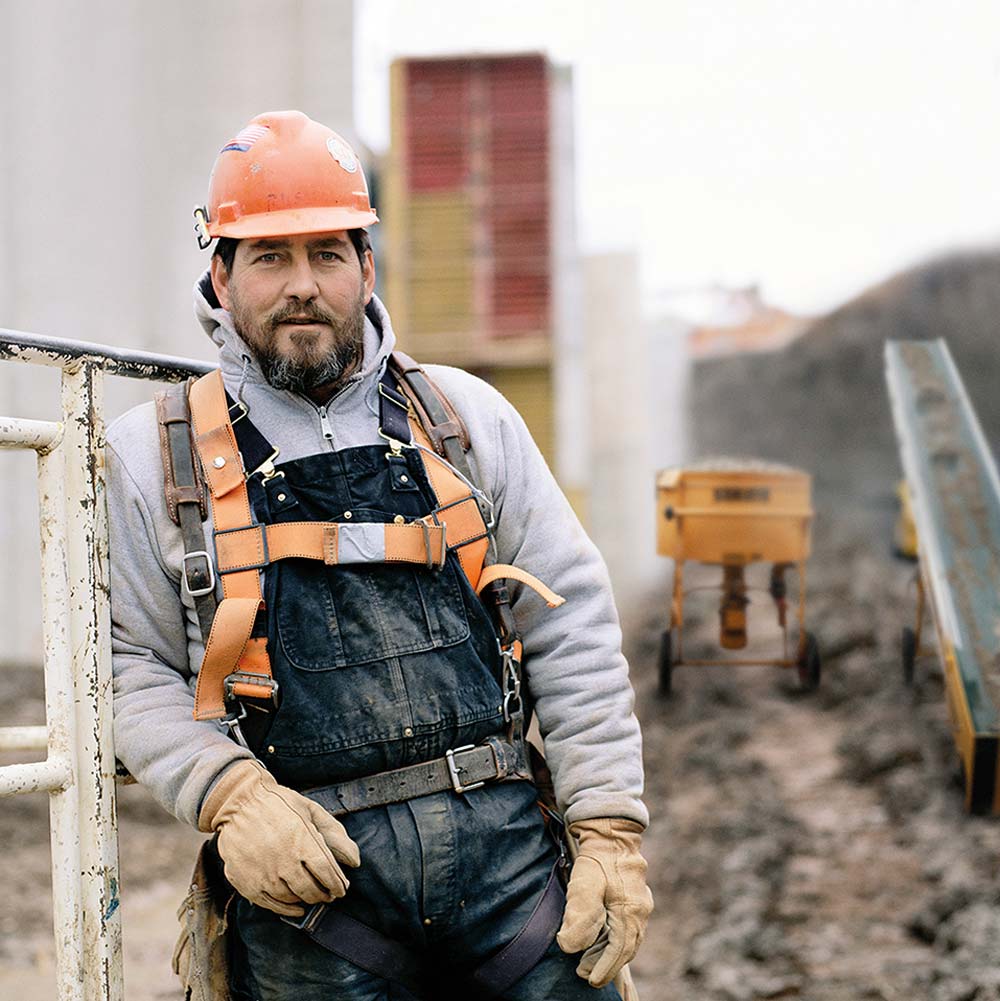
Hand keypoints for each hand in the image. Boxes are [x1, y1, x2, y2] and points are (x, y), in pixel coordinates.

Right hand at [198, 759, 359, 916]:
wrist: (238, 803)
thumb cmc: (279, 804)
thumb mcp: (311, 810)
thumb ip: (335, 835)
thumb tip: (355, 861)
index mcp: (302, 841)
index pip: (328, 874)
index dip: (337, 884)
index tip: (341, 888)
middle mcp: (284, 861)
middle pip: (312, 890)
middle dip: (324, 894)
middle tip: (328, 894)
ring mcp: (264, 874)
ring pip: (293, 899)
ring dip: (307, 900)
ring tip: (312, 895)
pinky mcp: (247, 883)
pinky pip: (271, 905)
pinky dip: (287, 909)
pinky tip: (296, 906)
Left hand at [556, 818, 653, 986]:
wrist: (610, 830)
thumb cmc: (595, 858)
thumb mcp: (583, 886)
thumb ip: (580, 917)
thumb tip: (570, 946)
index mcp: (630, 910)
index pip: (619, 949)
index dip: (605, 967)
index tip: (591, 980)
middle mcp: (640, 910)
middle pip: (625, 947)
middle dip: (606, 964)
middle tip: (585, 975)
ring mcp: (639, 903)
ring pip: (627, 937)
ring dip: (609, 952)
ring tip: (588, 962)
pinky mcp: (633, 897)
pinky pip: (627, 926)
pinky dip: (614, 939)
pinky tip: (601, 941)